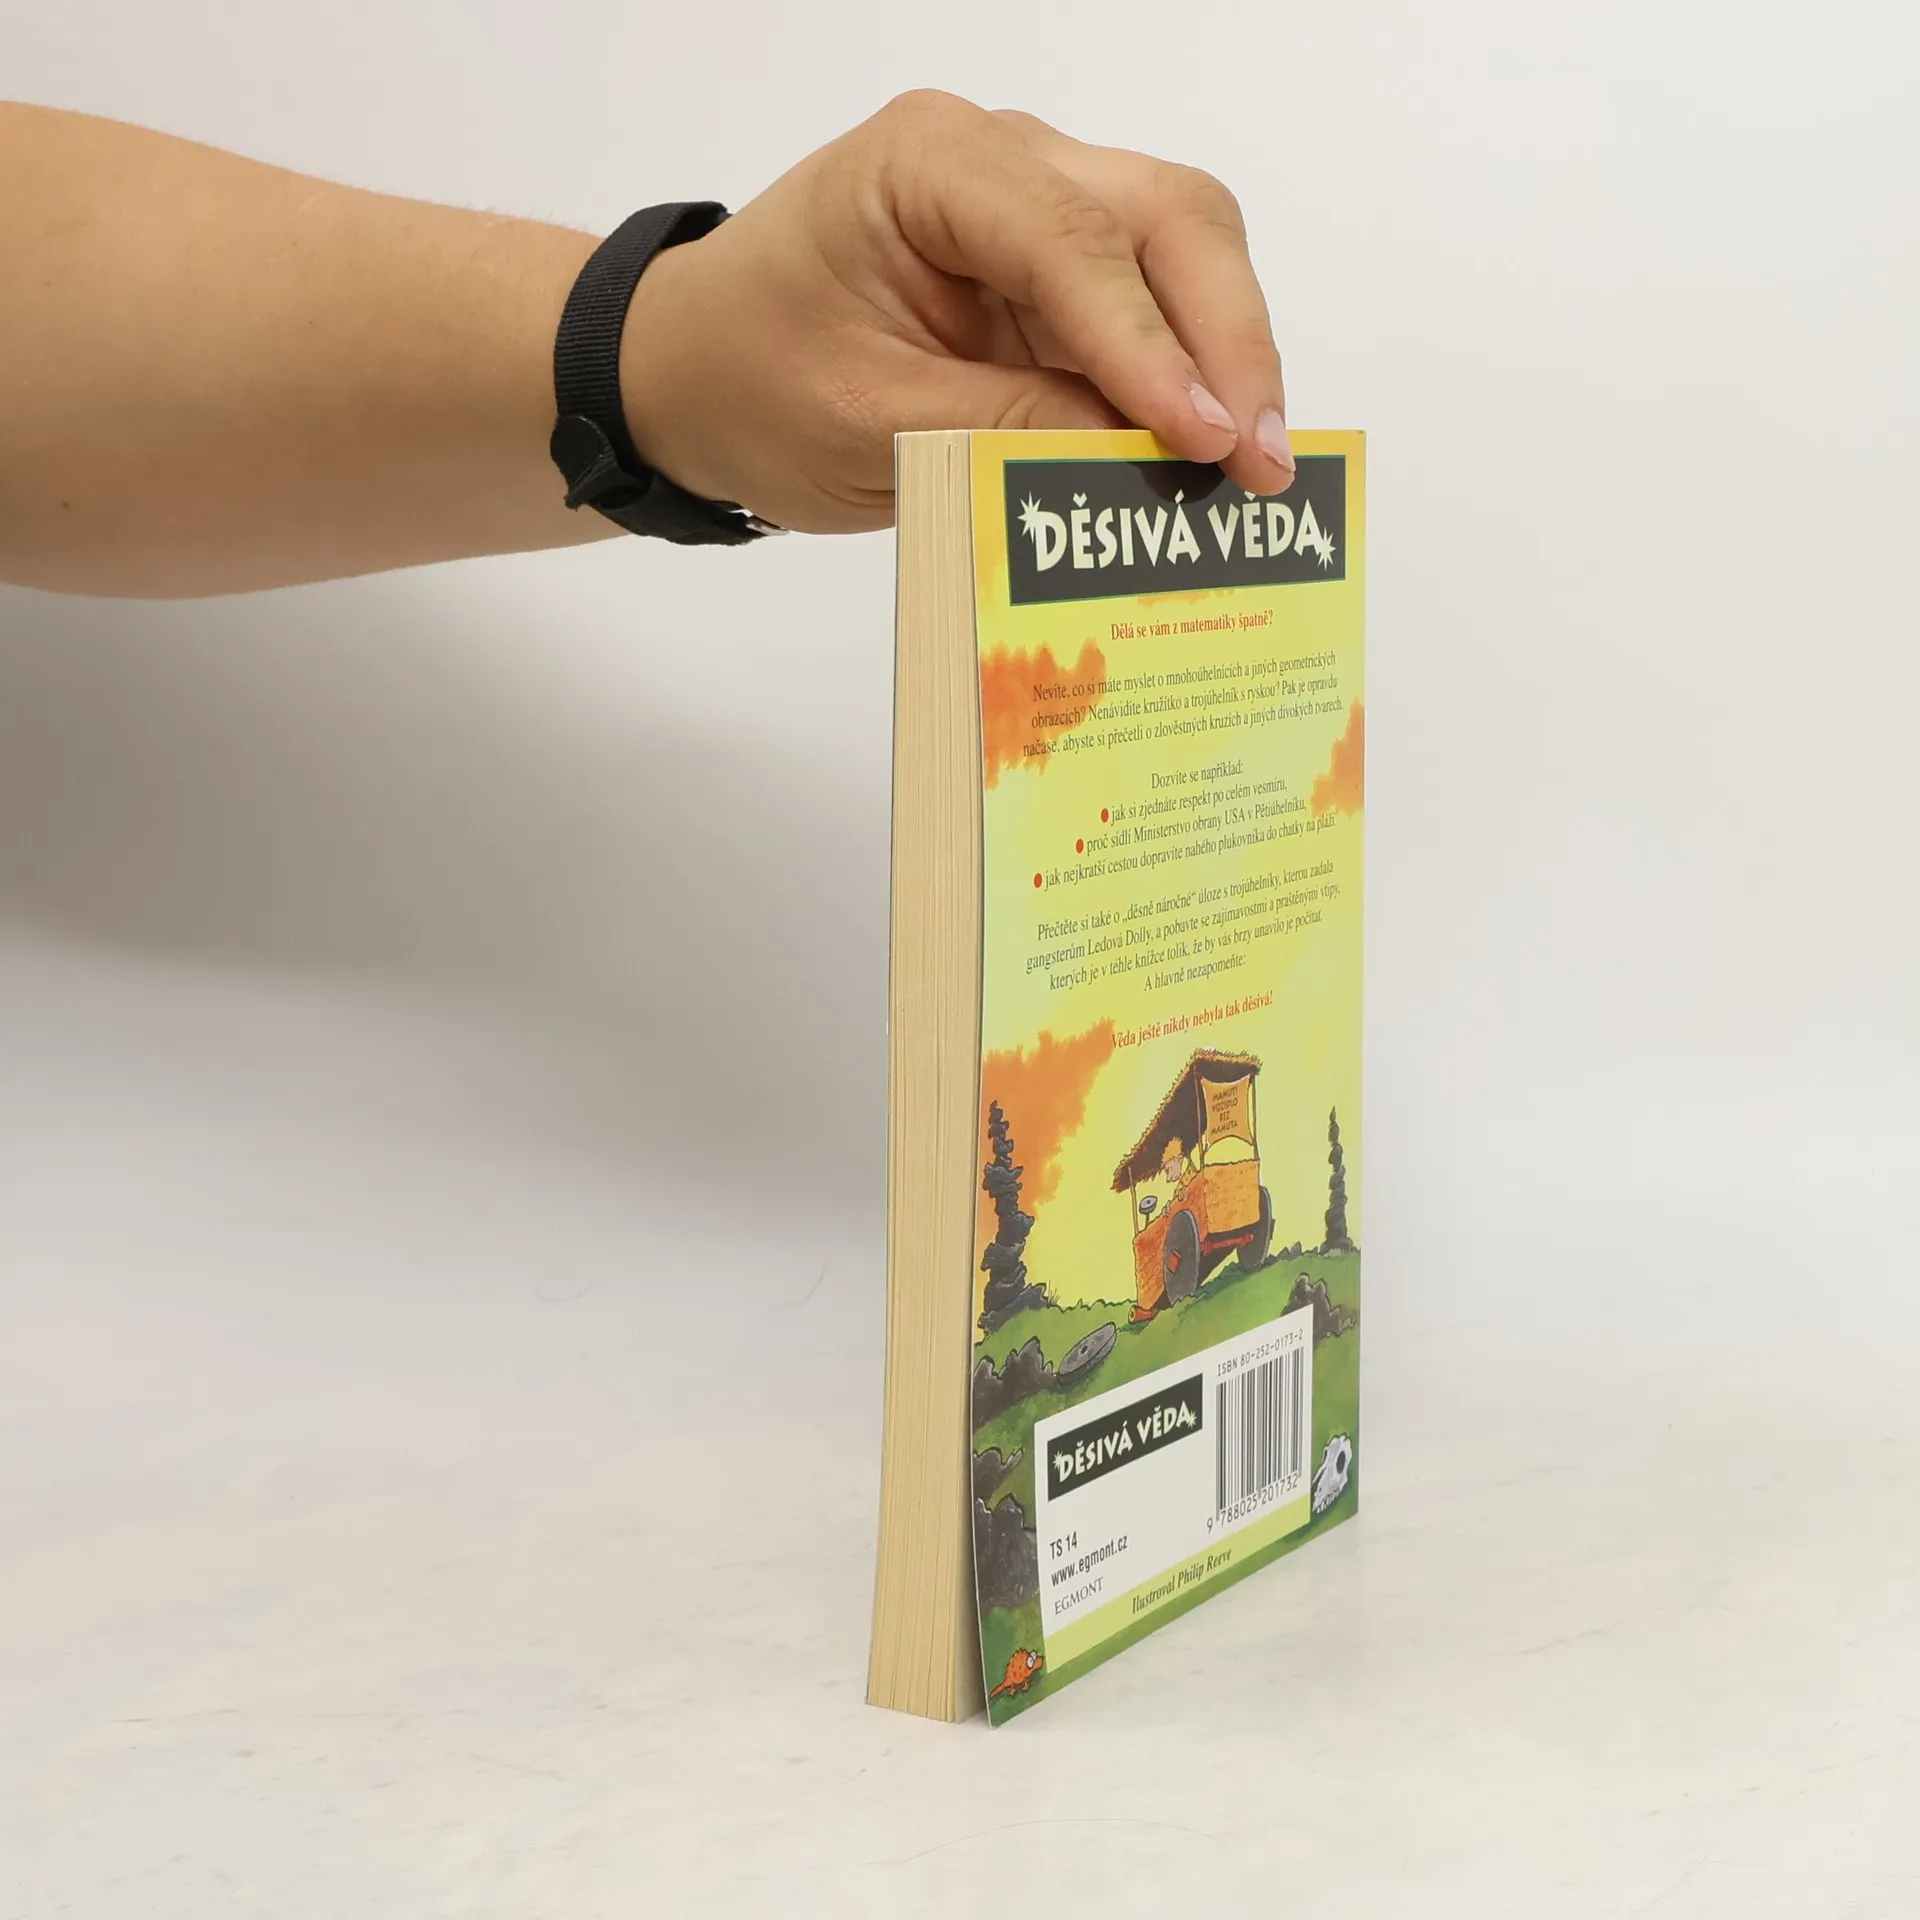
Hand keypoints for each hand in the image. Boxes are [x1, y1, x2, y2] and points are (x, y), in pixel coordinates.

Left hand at [621, 91, 1293, 533]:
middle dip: (1227, 338)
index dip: (1150, 344)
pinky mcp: (1053, 278)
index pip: (1074, 239)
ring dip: (1227, 357)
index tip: (1206, 438)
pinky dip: (1190, 380)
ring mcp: (1036, 212)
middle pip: (1167, 214)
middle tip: (1263, 459)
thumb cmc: (748, 382)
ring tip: (1255, 468)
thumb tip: (1144, 457)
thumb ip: (1004, 430)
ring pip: (1182, 252)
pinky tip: (1214, 453)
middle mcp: (1001, 162)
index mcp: (930, 166)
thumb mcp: (867, 425)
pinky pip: (1149, 312)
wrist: (689, 375)